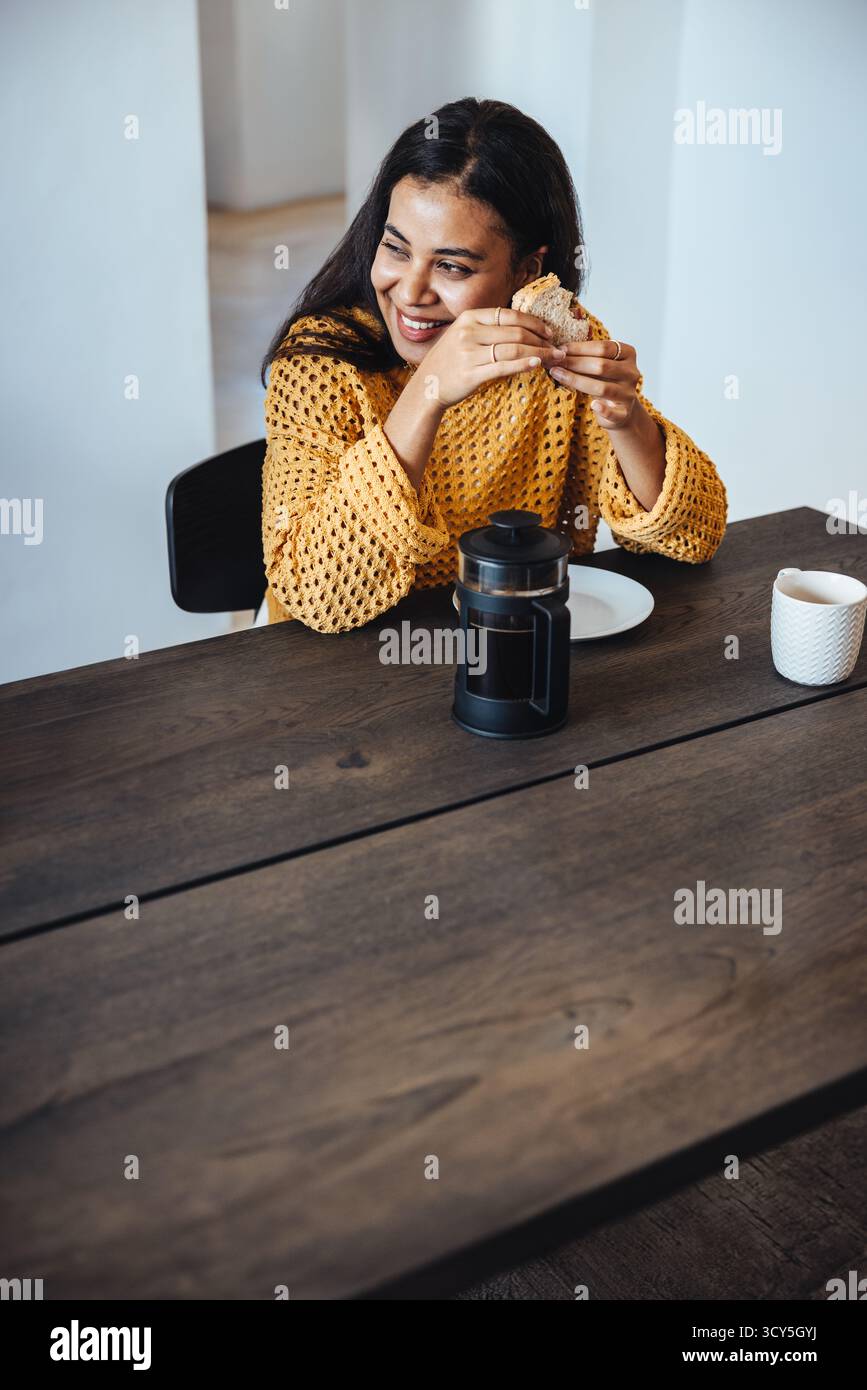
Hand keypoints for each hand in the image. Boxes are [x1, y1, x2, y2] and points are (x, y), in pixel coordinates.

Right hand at [419, 307, 566, 408]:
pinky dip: (524, 364)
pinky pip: (505, 366)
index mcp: (469, 318)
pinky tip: (538, 364)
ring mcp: (469, 353)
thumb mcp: (463, 335)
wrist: (427, 386)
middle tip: (557, 346)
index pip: (509, 315)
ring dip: (539, 352)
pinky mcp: (471, 374)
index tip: (548, 331)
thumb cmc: (450, 361)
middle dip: (541, 339)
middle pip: (515, 331)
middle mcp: (468, 332)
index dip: (533, 322)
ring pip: (514, 349)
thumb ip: (487, 328)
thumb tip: (522, 327)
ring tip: (554, 357)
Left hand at [548, 324, 640, 430]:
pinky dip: (603, 409)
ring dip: (577, 381)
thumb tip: (559, 349)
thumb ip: (587, 355)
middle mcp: (631, 372)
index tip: (561, 349)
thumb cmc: (605, 381)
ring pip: (602, 387)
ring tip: (557, 375)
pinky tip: (593, 405)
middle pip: (602, 366)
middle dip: (575, 363)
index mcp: (628, 354)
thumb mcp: (601, 364)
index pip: (604, 347)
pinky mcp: (624, 413)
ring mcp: (629, 393)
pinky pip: (613, 412)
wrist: (621, 409)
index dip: (580, 348)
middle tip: (554, 362)